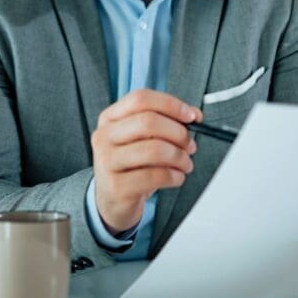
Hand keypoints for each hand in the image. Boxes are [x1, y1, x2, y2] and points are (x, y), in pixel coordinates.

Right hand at [91, 89, 200, 234]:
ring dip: (179, 157)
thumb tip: (193, 114)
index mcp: (110, 118)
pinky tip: (176, 177)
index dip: (170, 104)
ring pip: (154, 149)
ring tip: (184, 163)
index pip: (140, 99)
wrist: (111, 198)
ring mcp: (107, 161)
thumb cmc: (130, 165)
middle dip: (179, 133)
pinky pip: (155, 176)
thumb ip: (165, 121)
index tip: (190, 116)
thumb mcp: (141, 139)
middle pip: (148, 121)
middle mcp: (105, 136)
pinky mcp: (117, 186)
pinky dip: (174, 176)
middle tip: (189, 144)